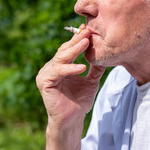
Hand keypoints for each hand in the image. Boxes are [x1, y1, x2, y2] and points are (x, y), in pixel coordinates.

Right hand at [36, 25, 105, 148]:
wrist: (72, 120)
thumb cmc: (79, 102)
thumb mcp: (91, 81)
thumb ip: (96, 69)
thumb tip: (105, 55)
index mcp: (61, 65)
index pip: (69, 49)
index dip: (78, 39)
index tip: (89, 29)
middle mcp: (52, 67)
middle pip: (64, 50)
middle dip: (76, 40)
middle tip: (87, 31)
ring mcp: (46, 73)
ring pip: (60, 58)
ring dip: (74, 50)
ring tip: (86, 43)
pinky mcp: (44, 82)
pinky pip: (58, 72)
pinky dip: (70, 69)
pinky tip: (82, 68)